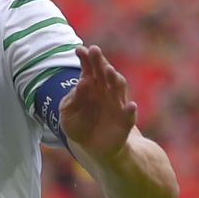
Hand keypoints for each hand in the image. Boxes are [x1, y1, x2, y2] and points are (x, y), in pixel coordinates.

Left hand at [58, 45, 136, 159]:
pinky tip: (130, 106)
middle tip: (94, 50)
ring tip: (109, 71)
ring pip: (119, 89)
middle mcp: (106, 91)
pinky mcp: (125, 121)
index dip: (85, 59)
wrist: (93, 147)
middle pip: (105, 74)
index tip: (79, 49)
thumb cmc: (79, 126)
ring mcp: (117, 105)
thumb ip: (72, 100)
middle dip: (100, 62)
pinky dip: (130, 111)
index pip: (89, 69)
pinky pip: (129, 115)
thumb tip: (83, 82)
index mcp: (91, 87)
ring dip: (115, 79)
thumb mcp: (68, 114)